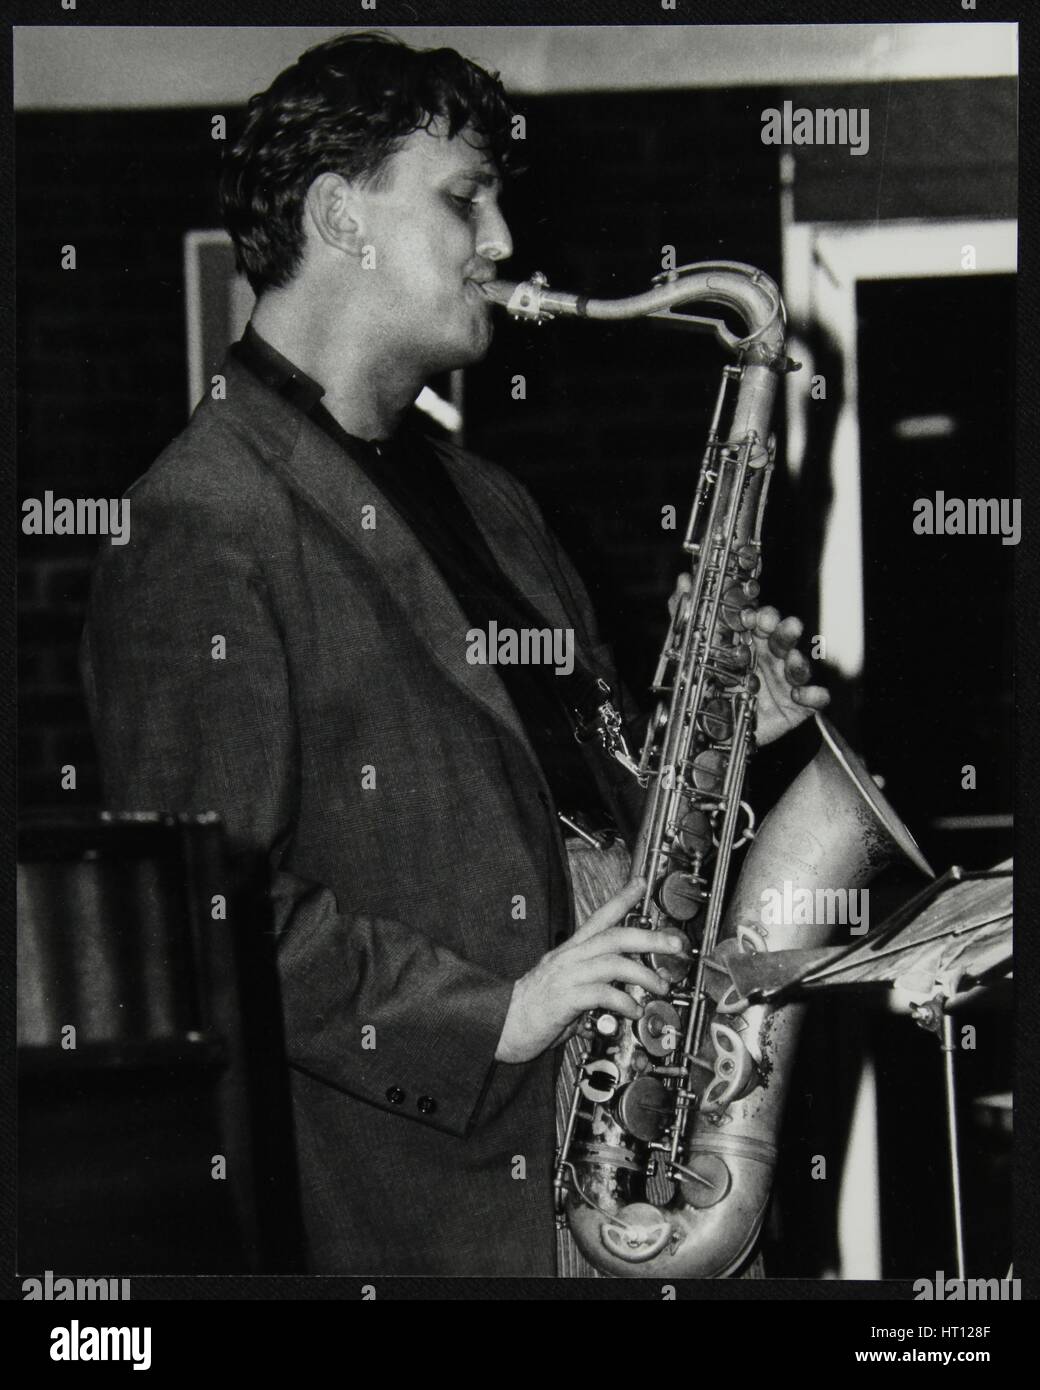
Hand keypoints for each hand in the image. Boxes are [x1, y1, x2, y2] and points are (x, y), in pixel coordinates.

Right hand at [494, 876, 687, 1064]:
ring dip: (643, 973)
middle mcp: (568, 959)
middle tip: (675, 942)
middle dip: (649, 937)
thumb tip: (623, 992)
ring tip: (660, 986)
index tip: (641, 884)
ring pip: (611, 962)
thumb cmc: (532, 1009)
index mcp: (569, 952)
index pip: (598, 918)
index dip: (621, 899)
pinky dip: (623, 1000)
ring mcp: (565, 977)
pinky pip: (600, 993)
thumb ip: (593, 985)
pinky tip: (634, 1009)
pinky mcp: (563, 999)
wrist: (498, 1023)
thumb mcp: (566, 988)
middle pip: (614, 936)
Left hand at [667, 575, 828, 747]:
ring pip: (798, 666)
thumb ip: (685, 616)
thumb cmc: (715, 687)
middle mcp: (770, 657)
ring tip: (793, 660)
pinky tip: (803, 695)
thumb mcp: (694, 652)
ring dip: (798, 661)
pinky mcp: (797, 706)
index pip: (759, 621)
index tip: (751, 616)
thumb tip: (682, 583)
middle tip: (776, 626)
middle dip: (782, 630)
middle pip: (782, 639)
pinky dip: (813, 696)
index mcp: (749, 641)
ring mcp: (785, 681)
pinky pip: (813, 700)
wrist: (720, 731)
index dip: (758, 616)